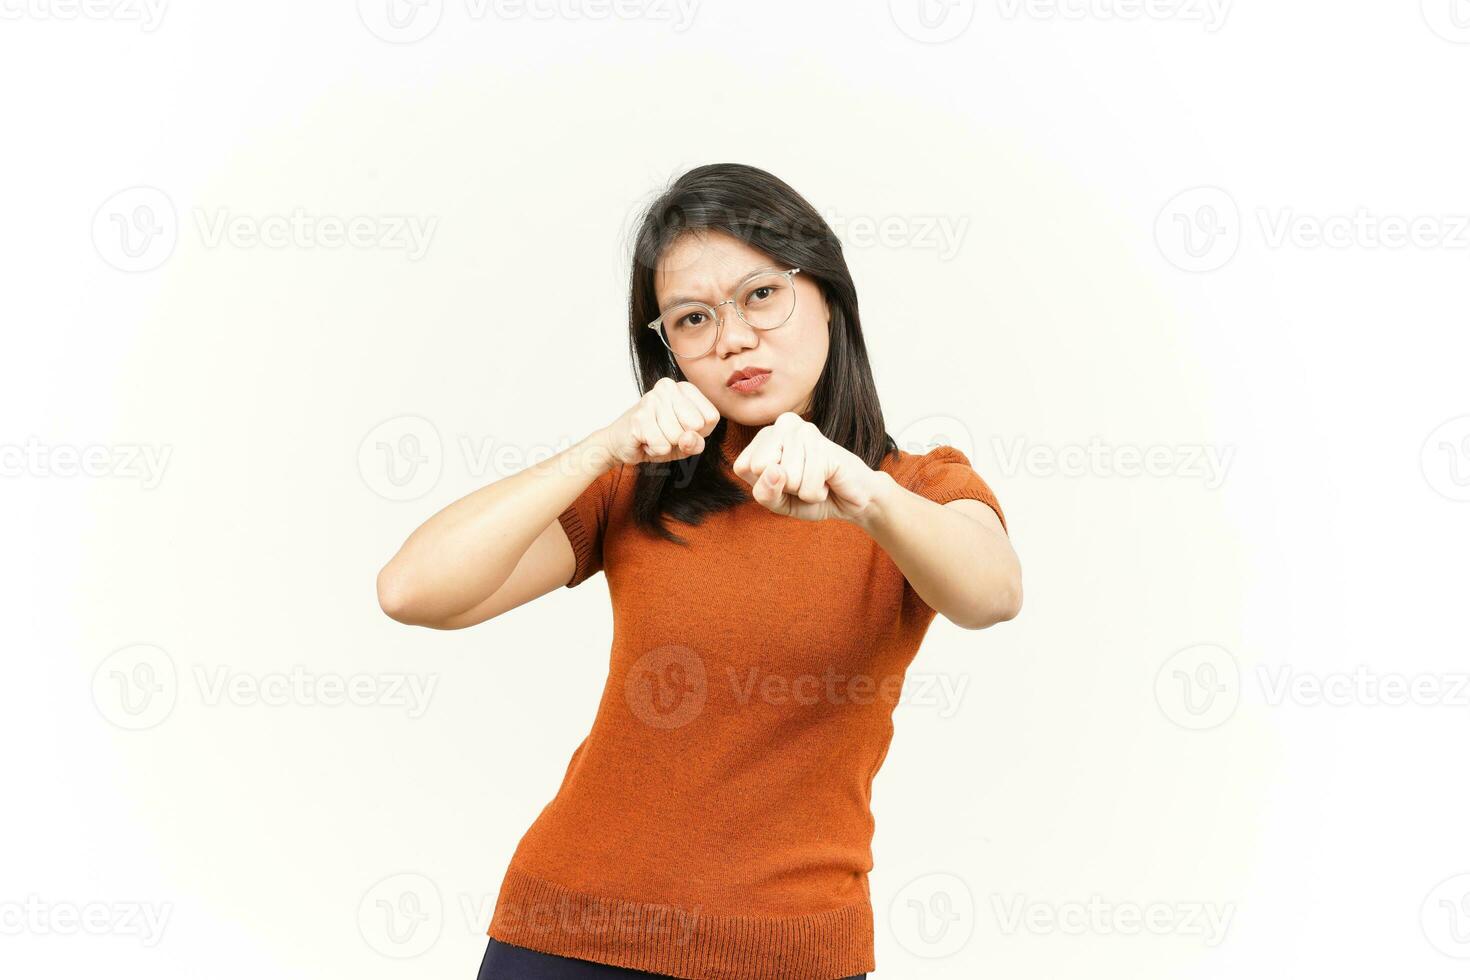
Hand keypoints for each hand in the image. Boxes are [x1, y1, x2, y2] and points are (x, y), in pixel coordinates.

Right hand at [599, 377, 720, 465]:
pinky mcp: (639, 417)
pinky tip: (645, 440)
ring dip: (666, 444)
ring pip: (678, 436)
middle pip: (696, 425)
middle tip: (665, 432)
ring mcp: (652, 400)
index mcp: (685, 388)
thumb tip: (688, 438)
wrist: (620, 442)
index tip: (682, 428)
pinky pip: (662, 446)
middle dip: (682, 438)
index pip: (712, 417)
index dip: (700, 432)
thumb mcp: (686, 442)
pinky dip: (655, 450)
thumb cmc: (658, 437)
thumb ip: (697, 441)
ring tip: (654, 435)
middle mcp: (668, 387)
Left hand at [730, 412, 886, 522]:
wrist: (852, 499)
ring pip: (785, 478)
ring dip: (803, 490)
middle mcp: (783, 425)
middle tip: (802, 480)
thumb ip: (764, 492)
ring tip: (816, 479)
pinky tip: (827, 480)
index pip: (742, 467)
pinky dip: (816, 493)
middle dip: (782, 486)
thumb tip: (773, 470)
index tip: (784, 481)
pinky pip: (806, 487)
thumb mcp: (778, 501)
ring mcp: (805, 431)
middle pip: (759, 468)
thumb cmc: (811, 495)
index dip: (763, 485)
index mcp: (765, 435)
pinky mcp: (823, 445)